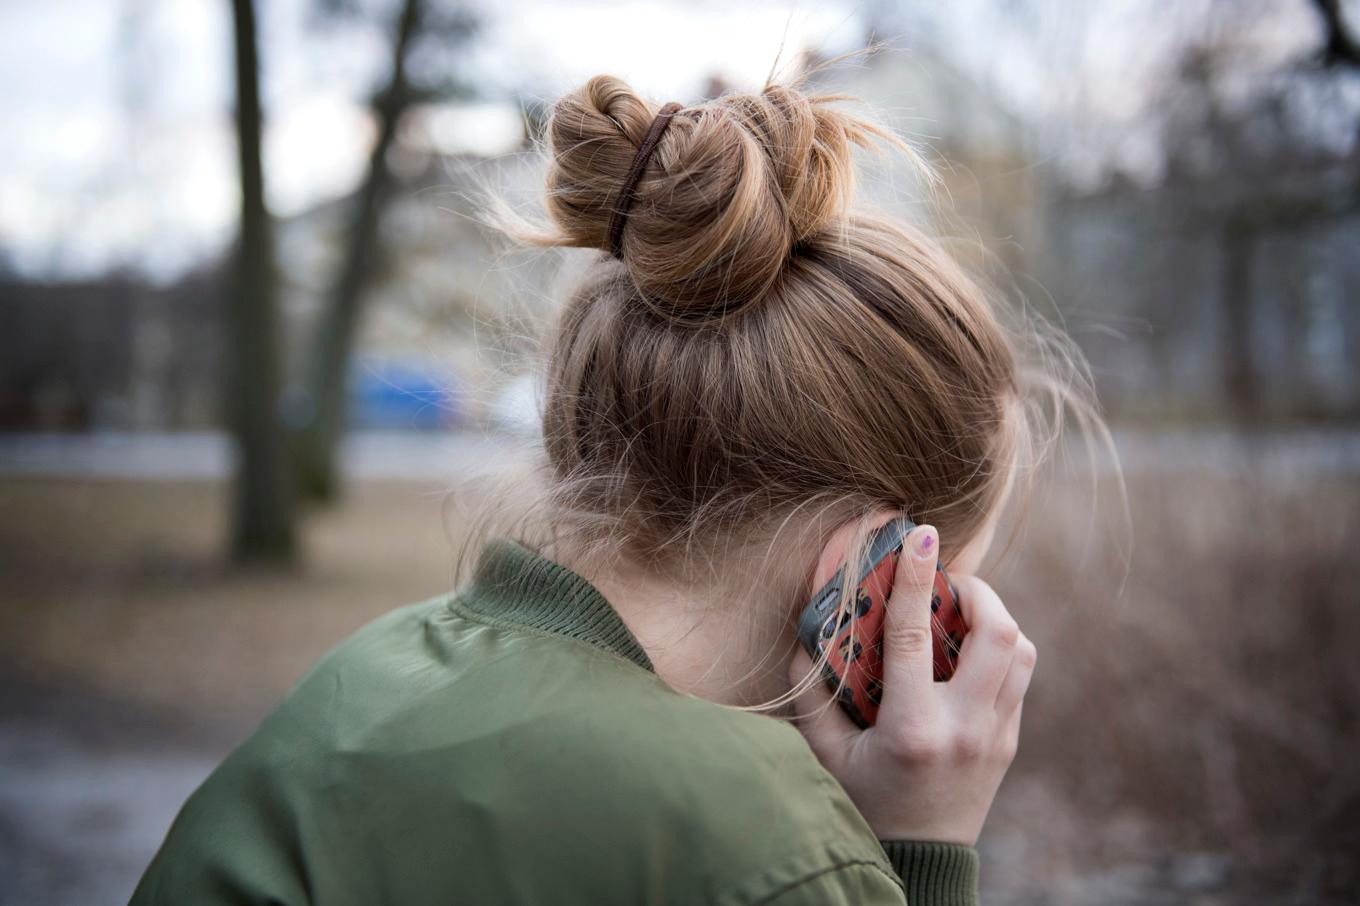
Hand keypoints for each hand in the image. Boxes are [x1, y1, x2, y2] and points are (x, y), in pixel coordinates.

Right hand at [787, 523, 1036, 845]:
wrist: (918, 864)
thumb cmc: (864, 805)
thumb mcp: (827, 755)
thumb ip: (812, 693)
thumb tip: (805, 633)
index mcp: (913, 728)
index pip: (915, 634)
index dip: (914, 577)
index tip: (918, 534)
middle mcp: (964, 728)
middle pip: (998, 634)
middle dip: (978, 592)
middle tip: (947, 581)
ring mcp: (996, 736)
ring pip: (1021, 652)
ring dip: (994, 619)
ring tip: (960, 612)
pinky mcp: (1010, 742)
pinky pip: (1018, 677)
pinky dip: (997, 650)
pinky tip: (965, 653)